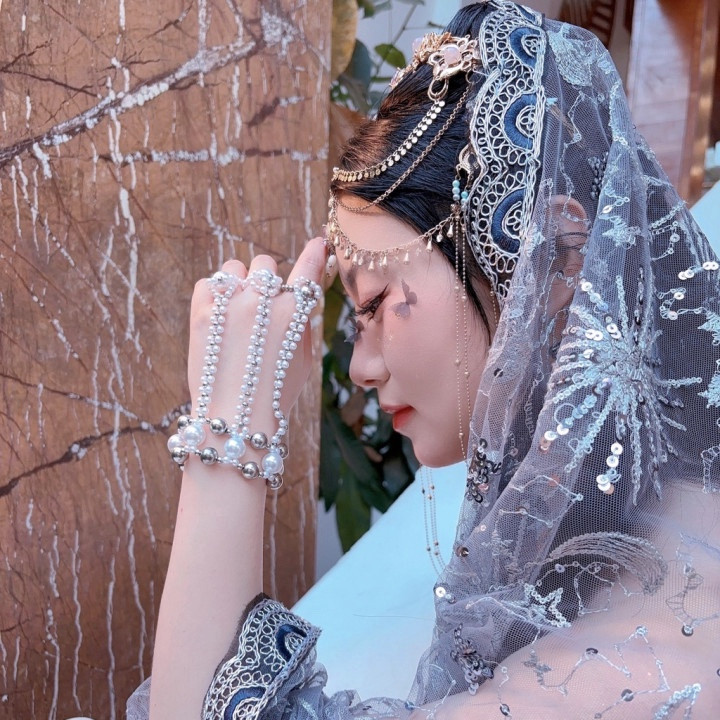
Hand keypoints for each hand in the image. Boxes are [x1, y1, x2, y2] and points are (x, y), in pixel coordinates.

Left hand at [187, 237, 325, 426]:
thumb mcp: (304, 357)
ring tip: (236, 313)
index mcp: (294, 311)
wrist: (236, 419)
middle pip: (265, 264)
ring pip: (234, 268)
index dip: (313, 253)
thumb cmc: (275, 393)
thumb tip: (301, 292)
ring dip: (238, 284)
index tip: (316, 244)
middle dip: (265, 281)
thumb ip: (303, 320)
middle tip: (260, 308)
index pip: (308, 269)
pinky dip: (213, 296)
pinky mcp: (202, 312)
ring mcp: (230, 304)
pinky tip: (219, 319)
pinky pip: (208, 283)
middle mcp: (263, 300)